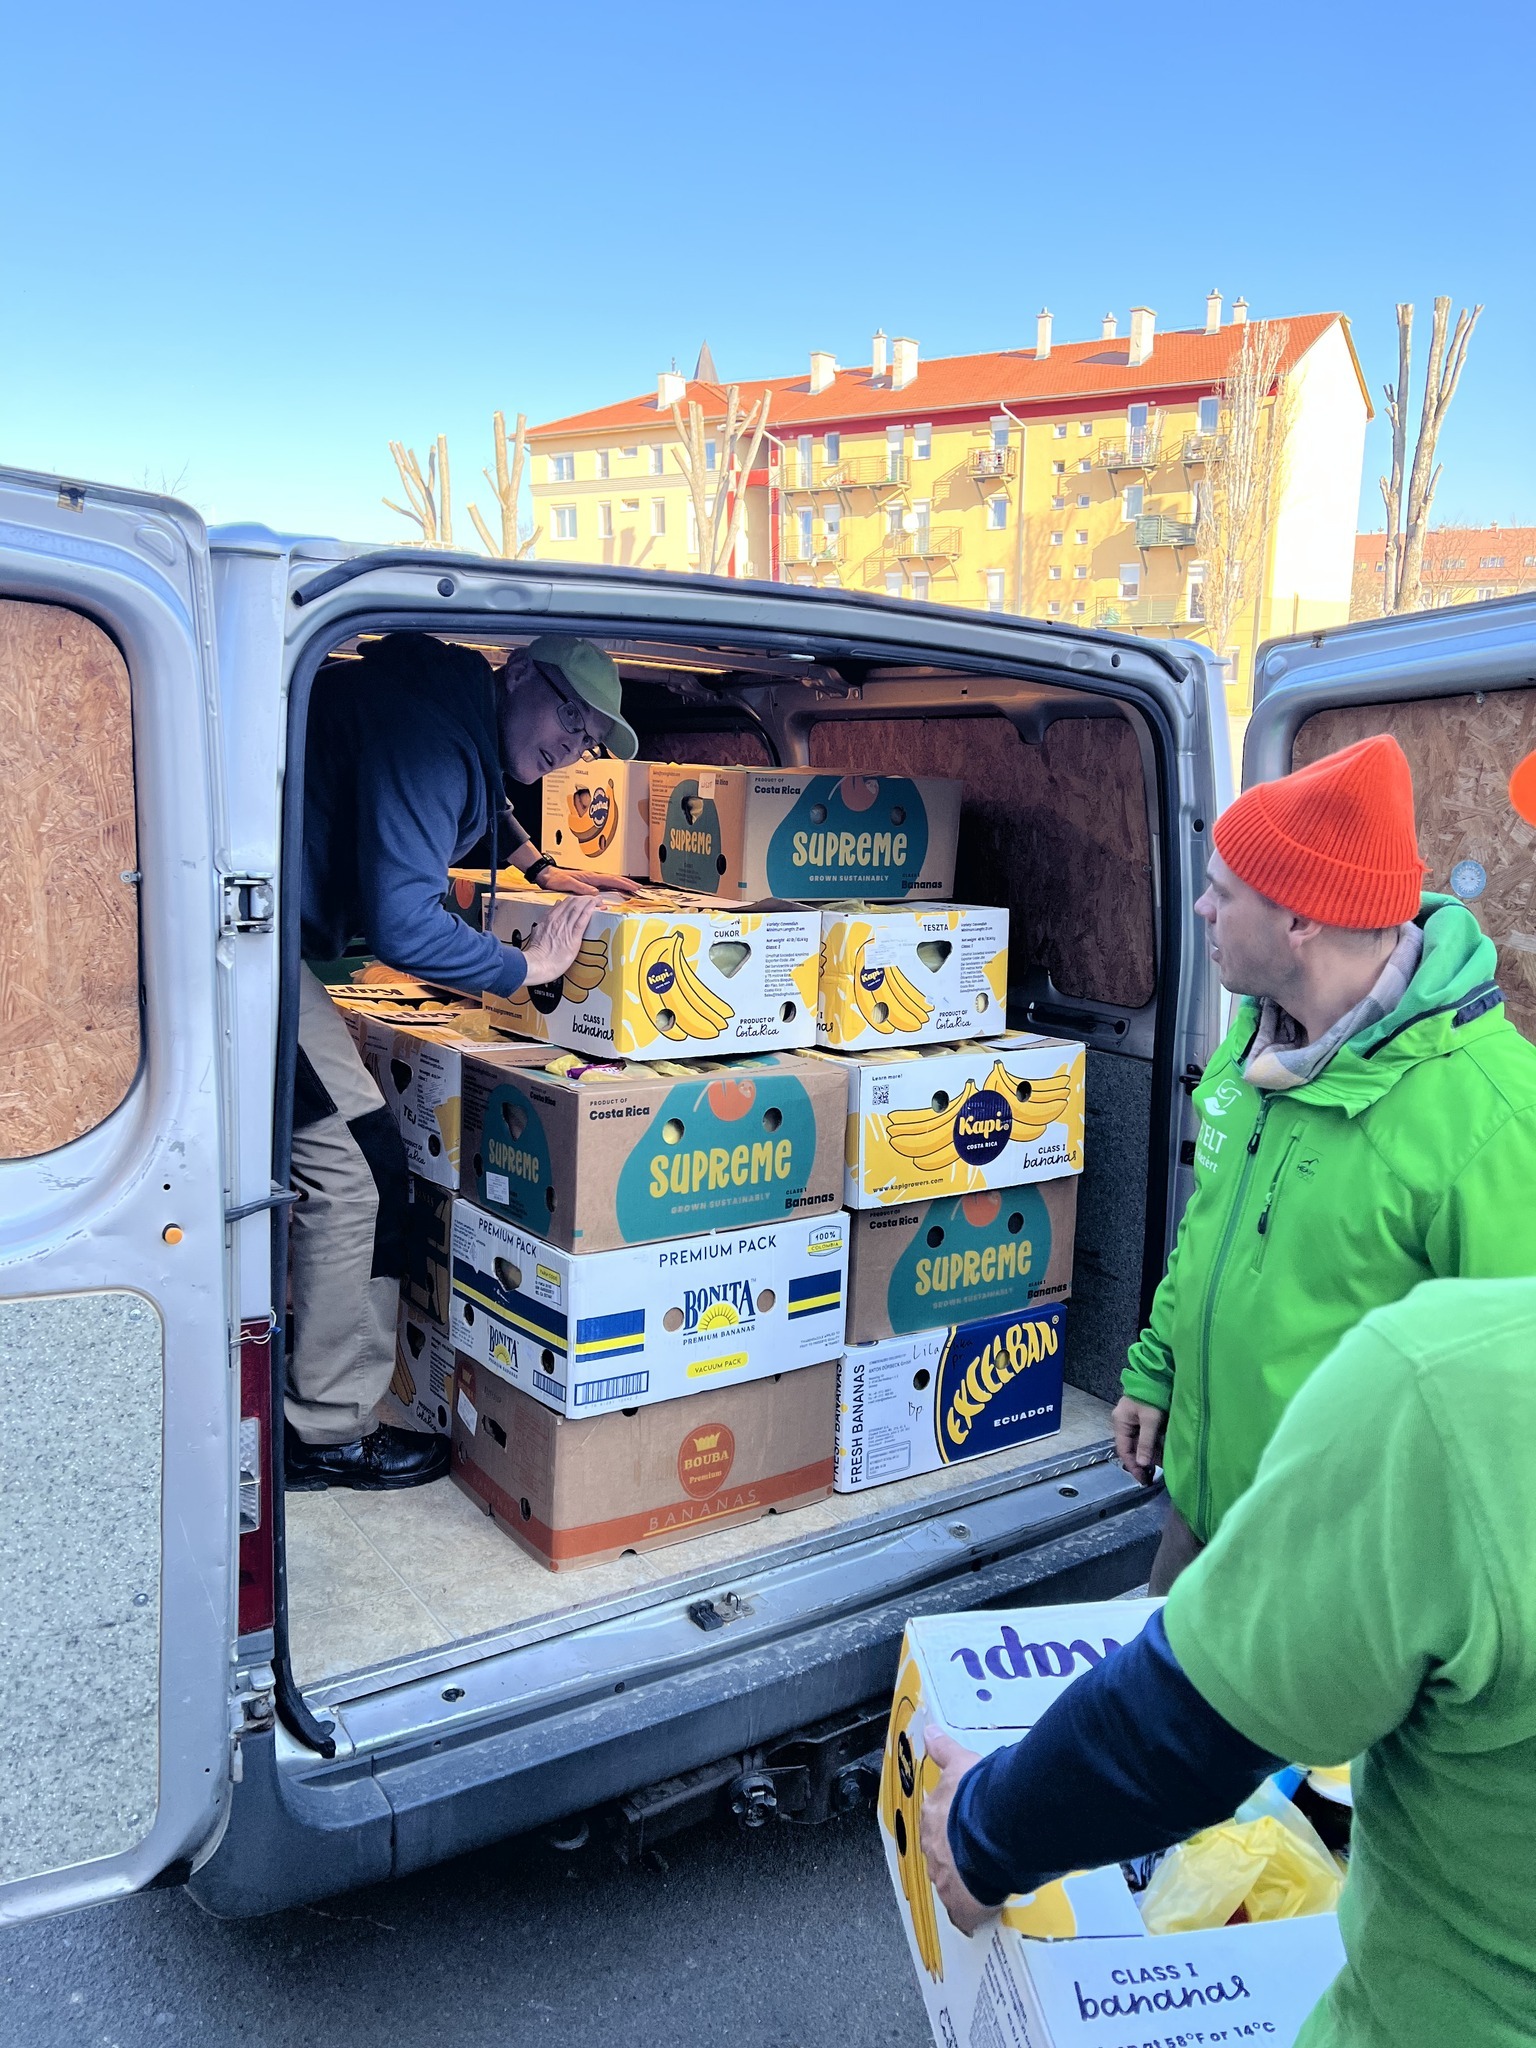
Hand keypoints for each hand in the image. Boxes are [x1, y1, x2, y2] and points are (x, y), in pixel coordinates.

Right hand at [515, 895, 600, 985]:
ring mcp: (565, 928)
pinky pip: (582, 920)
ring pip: (579, 908)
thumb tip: (555, 907)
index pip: (565, 903)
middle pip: (573, 903)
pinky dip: (589, 910)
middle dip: (585, 898)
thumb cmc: (537, 953)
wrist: (537, 964)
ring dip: (590, 902)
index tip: (582, 900)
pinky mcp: (573, 938)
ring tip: (598, 900)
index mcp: (549, 919)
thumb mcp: (538, 931)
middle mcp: (558, 920)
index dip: (576, 899)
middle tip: (593, 899)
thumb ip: (546, 919)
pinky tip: (595, 906)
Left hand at [534, 866, 641, 896]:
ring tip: (631, 890)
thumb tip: (596, 893)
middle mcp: (592, 878)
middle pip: (614, 880)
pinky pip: (604, 886)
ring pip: (610, 883)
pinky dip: (612, 888)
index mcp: (590, 877)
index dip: (624, 884)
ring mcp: (590, 881)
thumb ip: (581, 888)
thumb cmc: (556, 879)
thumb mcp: (567, 884)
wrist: (547, 876)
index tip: (635, 887)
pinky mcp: (587, 885)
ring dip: (621, 885)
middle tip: (639, 889)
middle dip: (627, 883)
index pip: (611, 880)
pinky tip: (615, 892)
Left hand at [919, 1729, 993, 1935]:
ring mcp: (945, 1880)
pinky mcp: (962, 1905)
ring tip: (983, 1878)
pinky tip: (983, 1912)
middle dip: (955, 1854)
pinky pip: (964, 1914)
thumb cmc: (977, 1797)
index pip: (936, 1824)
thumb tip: (931, 1732)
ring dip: (963, 1881)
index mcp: (932, 1818)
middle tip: (975, 1853)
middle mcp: (933, 1849)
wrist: (993, 1831)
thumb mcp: (961, 1763)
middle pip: (941, 1854)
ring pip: (951, 1883)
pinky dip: (972, 1914)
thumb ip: (945, 1750)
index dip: (950, 1826)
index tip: (963, 1827)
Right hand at [1112, 1396, 1166, 1483]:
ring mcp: (1132, 1420)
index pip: (1123, 1450)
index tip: (1142, 1479)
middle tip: (1154, 1474)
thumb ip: (1146, 1443)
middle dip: (1142, 1461)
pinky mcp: (1141, 1418)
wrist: (1157, 1376)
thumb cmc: (1152, 1397)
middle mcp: (1123, 1422)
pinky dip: (1152, 1444)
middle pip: (1131, 1447)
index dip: (1132, 1466)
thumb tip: (1141, 1465)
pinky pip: (1144, 1436)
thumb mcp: (1150, 1421)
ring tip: (1161, 1464)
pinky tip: (1161, 1451)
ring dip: (1148, 1453)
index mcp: (1120, 1422)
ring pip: (1138, 1442)